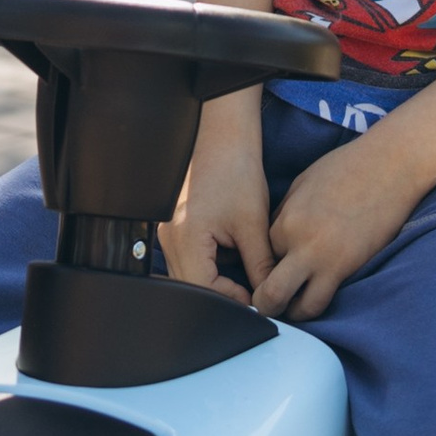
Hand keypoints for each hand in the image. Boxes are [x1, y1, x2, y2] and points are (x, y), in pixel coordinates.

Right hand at [164, 120, 269, 298]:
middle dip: (222, 292)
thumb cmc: (235, 171)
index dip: (230, 299)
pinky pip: (188, 258)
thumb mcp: (253, 224)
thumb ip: (260, 265)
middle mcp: (169, 240)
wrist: (221, 136)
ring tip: (242, 266)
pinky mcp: (174, 226)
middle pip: (191, 286)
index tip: (254, 296)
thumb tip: (267, 294)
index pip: (202, 290)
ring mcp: (168, 233)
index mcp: (186, 240)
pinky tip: (230, 249)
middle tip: (250, 287)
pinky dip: (209, 262)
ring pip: (189, 274)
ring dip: (215, 278)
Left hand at [250, 132, 427, 322]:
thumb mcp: (302, 184)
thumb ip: (285, 214)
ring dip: (293, 311)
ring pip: (299, 307)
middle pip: (270, 292)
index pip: (262, 257)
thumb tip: (276, 239)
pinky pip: (325, 300)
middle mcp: (301, 244)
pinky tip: (316, 297)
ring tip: (295, 306)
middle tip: (268, 305)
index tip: (272, 268)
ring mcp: (327, 259)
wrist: (390, 165)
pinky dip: (316, 305)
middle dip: (265, 303)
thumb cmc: (347, 168)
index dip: (266, 265)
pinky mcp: (350, 267)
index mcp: (287, 221)